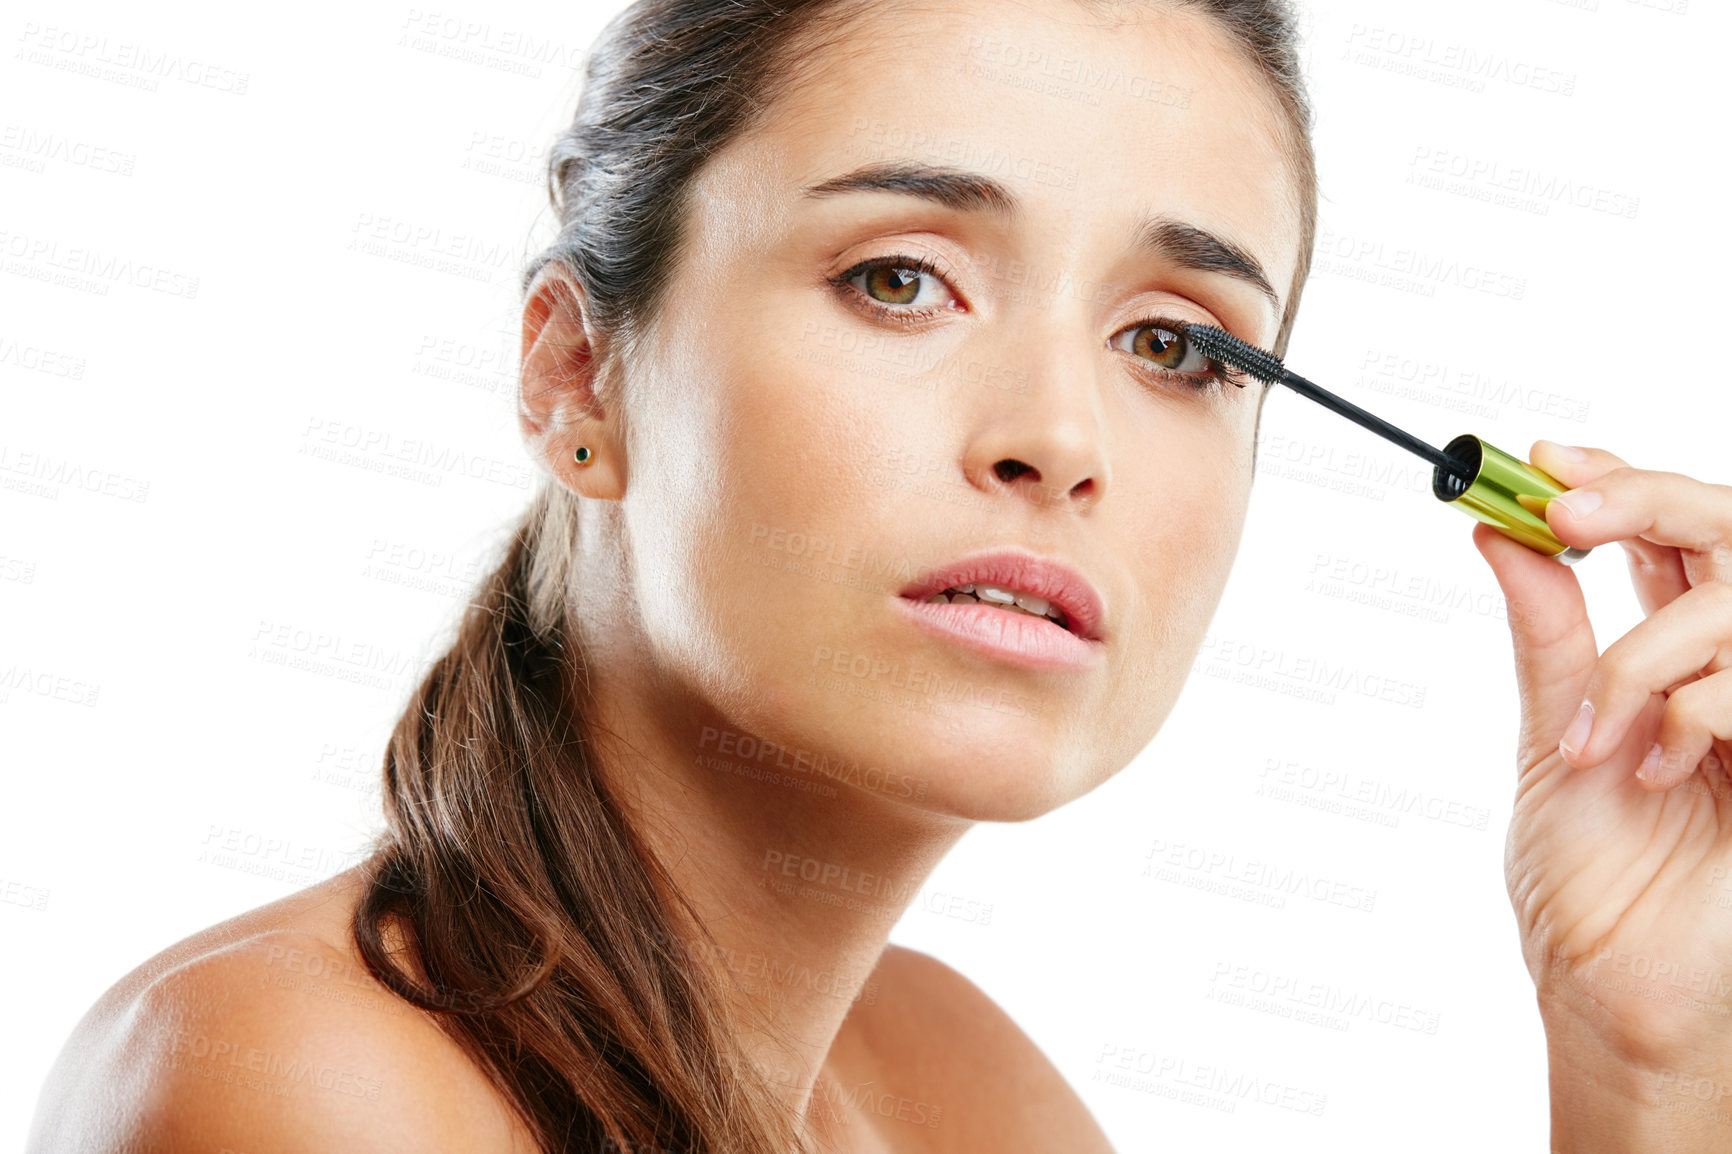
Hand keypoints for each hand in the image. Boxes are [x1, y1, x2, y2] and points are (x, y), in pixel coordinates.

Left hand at [1474, 441, 1731, 1078]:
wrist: (1623, 994)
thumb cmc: (1589, 884)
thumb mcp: (1552, 740)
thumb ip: (1549, 635)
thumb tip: (1498, 533)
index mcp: (1672, 660)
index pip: (1667, 535)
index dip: (1619, 482)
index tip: (1544, 459)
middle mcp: (1731, 670)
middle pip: (1729, 531)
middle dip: (1650, 500)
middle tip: (1570, 506)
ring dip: (1650, 653)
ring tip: (1597, 734)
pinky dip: (1700, 707)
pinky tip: (1658, 768)